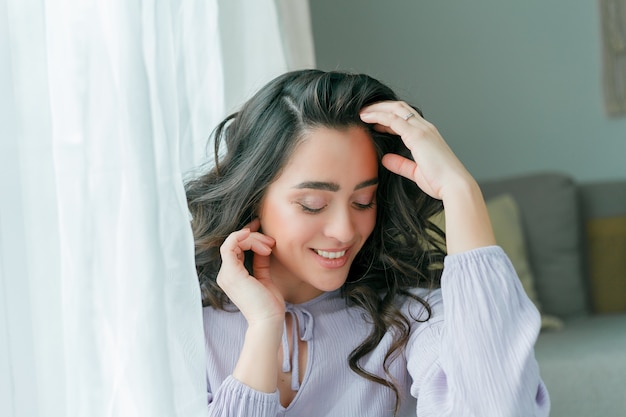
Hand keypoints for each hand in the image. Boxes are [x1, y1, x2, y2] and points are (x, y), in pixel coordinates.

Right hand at [216, 218, 284, 325]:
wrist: (269, 320)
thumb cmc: (269, 304)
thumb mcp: (265, 277)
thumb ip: (260, 262)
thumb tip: (264, 247)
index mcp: (232, 275)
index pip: (235, 248)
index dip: (247, 235)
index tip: (261, 228)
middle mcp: (225, 274)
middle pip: (235, 243)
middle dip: (255, 237)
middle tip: (272, 242)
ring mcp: (226, 274)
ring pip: (234, 242)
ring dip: (253, 239)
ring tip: (270, 246)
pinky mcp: (231, 273)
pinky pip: (230, 246)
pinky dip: (241, 237)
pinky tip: (254, 236)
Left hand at [361, 100, 495, 252]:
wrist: (454, 185)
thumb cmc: (440, 182)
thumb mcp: (415, 172)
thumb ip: (401, 164)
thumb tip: (386, 159)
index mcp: (428, 135)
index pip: (406, 117)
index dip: (388, 116)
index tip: (372, 120)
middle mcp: (426, 128)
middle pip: (400, 107)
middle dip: (381, 106)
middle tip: (364, 110)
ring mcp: (422, 129)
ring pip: (395, 109)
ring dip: (377, 108)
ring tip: (361, 111)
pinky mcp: (417, 135)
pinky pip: (393, 120)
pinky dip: (378, 116)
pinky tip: (366, 118)